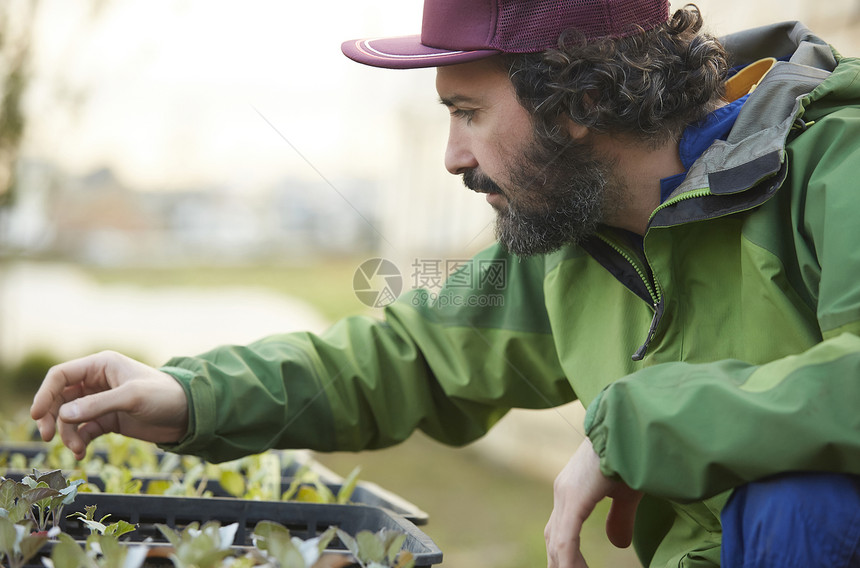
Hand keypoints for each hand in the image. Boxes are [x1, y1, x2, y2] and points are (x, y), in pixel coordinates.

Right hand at [30, 350, 188, 458]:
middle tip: (48, 437)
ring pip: (69, 416)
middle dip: (52, 416)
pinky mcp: (108, 419)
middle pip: (60, 397)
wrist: (189, 415)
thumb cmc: (166, 396)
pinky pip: (83, 430)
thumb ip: (98, 405)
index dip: (45, 394)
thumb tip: (64, 415)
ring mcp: (102, 401)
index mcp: (102, 365)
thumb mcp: (132, 397)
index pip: (61, 375)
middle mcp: (98, 381)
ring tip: (77, 449)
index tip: (36, 416)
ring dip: (67, 433)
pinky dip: (78, 441)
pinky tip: (81, 452)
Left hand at [545, 438, 642, 567]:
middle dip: (559, 563)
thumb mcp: (626, 494)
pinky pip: (566, 537)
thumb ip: (619, 518)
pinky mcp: (574, 498)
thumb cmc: (631, 456)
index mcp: (571, 492)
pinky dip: (569, 559)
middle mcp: (562, 493)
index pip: (560, 530)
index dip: (563, 555)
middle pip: (553, 538)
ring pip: (557, 541)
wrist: (630, 429)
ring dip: (565, 565)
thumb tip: (617, 544)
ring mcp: (566, 495)